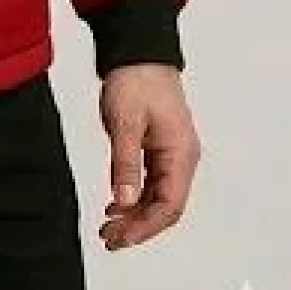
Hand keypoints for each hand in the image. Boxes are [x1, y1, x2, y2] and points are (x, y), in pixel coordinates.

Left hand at [97, 64, 200, 251]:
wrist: (138, 51)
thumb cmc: (136, 79)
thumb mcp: (125, 122)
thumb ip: (125, 163)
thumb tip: (124, 201)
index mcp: (180, 153)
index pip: (169, 206)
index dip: (145, 227)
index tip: (120, 238)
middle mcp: (182, 157)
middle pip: (165, 207)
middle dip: (138, 227)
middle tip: (109, 238)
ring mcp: (172, 153)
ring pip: (158, 197)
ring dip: (135, 214)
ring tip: (108, 227)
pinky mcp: (160, 148)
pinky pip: (152, 183)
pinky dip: (135, 197)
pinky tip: (115, 205)